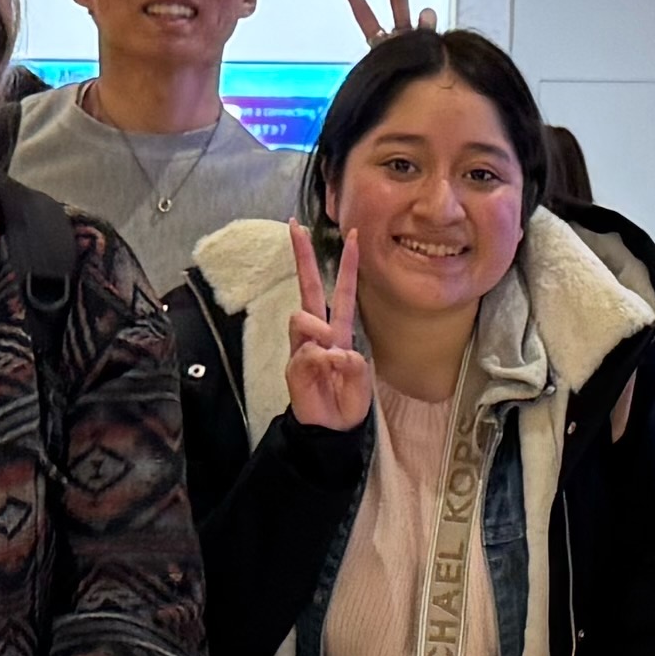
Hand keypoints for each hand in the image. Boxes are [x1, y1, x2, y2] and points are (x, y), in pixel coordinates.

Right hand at [284, 225, 371, 432]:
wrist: (330, 429)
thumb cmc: (346, 401)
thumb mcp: (361, 378)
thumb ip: (352, 361)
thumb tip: (331, 349)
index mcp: (339, 330)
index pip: (344, 291)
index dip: (347, 264)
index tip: (351, 234)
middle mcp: (318, 333)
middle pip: (309, 288)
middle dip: (302, 256)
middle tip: (294, 226)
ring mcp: (303, 347)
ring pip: (303, 316)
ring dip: (320, 332)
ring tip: (332, 359)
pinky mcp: (293, 364)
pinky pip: (307, 352)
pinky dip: (321, 363)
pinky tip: (326, 375)